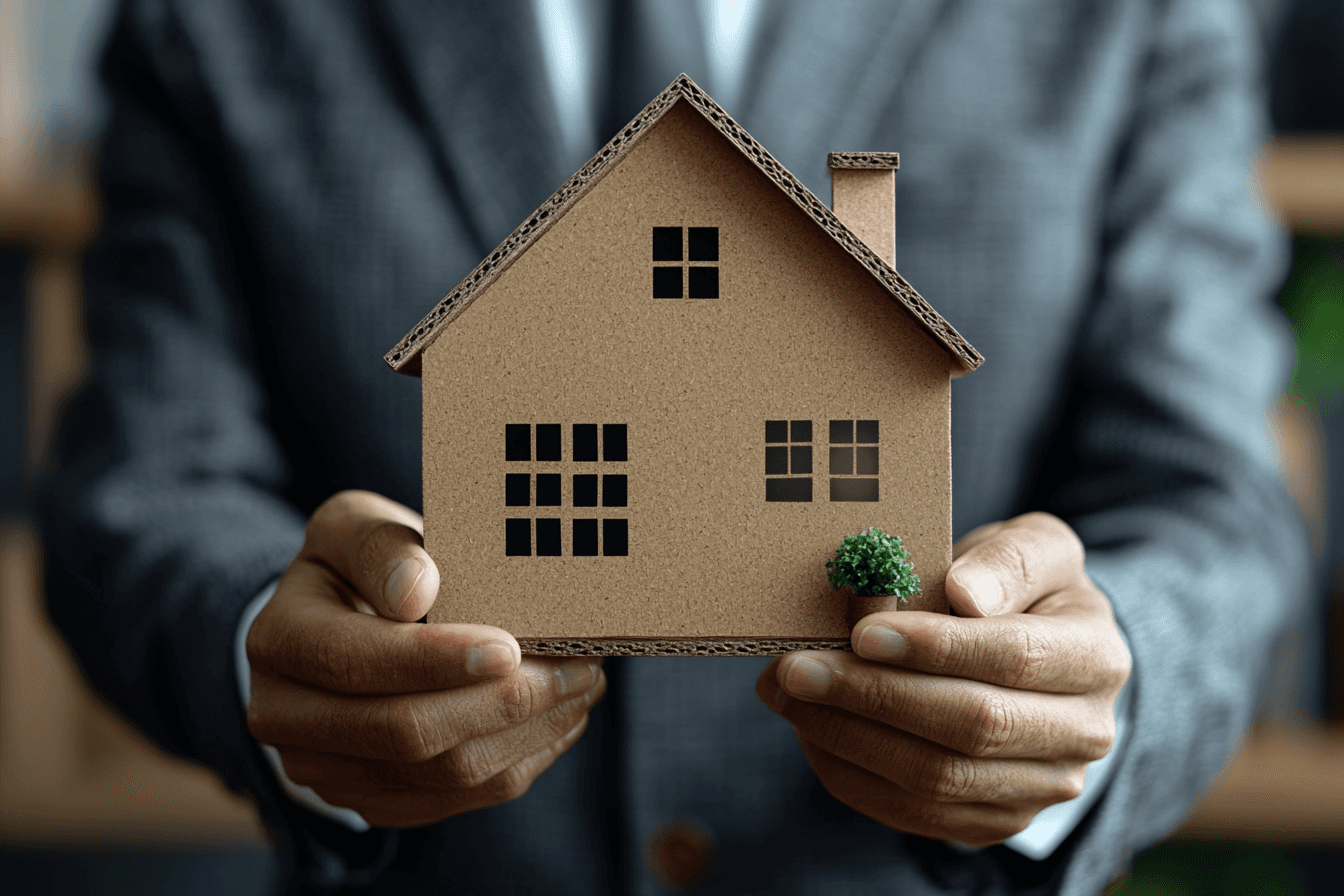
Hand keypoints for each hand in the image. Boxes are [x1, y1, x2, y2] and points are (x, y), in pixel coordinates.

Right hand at [246, 490, 604, 826]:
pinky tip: (557, 716)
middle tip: (574, 666)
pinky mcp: (373, 800)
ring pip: (443, 775)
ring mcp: (327, 771)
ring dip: (526, 732)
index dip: (436, 660)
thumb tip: (417, 589)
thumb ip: (380, 546)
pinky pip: (458, 799)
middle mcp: (287, 718)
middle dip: (502, 703)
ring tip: (580, 685)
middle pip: (406, 733)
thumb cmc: (356, 567)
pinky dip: (519, 758)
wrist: (334, 626)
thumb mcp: (354, 527)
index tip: (509, 645)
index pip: (356, 663)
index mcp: (280, 640)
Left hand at [756, 512, 1129, 845]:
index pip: (1014, 658)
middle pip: (972, 727)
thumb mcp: (1034, 546)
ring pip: (937, 780)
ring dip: (848, 737)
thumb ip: (1008, 560)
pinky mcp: (994, 820)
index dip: (935, 648)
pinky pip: (915, 812)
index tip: (862, 632)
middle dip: (874, 696)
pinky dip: (851, 773)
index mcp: (1097, 657)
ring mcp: (1041, 788)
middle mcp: (1083, 734)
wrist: (1043, 653)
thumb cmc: (1024, 588)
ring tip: (787, 694)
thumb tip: (965, 594)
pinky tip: (808, 728)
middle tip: (797, 667)